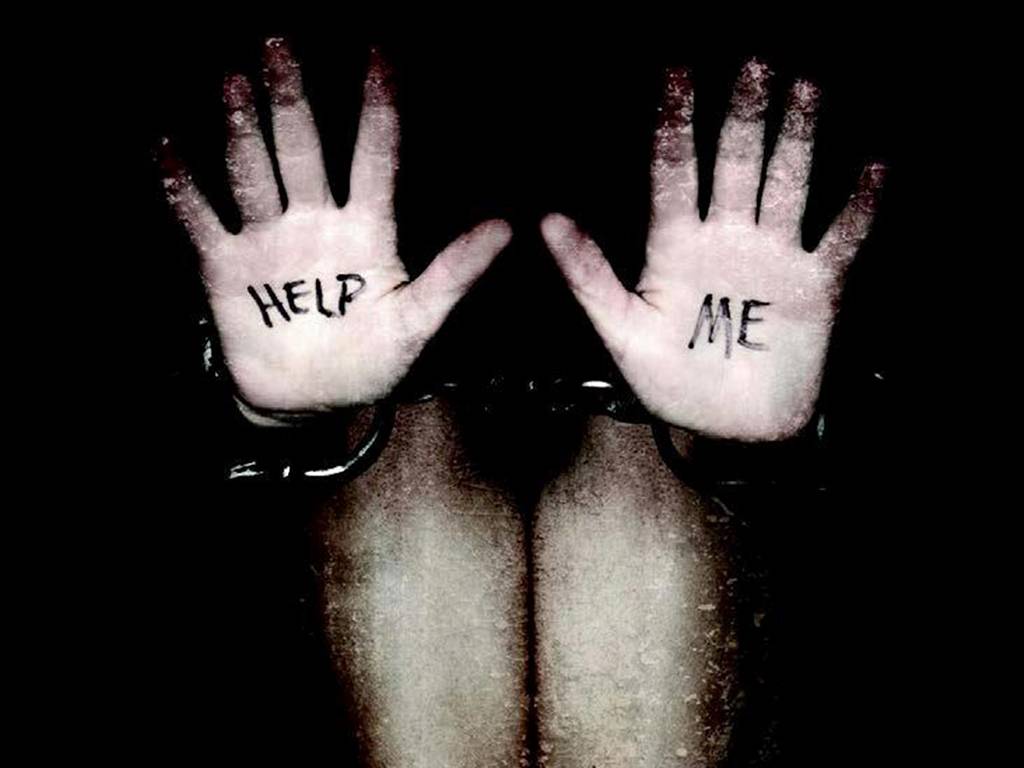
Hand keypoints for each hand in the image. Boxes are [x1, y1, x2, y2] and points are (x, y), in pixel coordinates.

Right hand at [160, 39, 510, 423]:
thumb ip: (455, 273)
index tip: (379, 57)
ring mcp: (269, 241)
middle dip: (292, 101)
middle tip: (280, 46)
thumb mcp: (418, 320)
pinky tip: (168, 150)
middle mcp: (315, 222)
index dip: (377, 109)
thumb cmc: (370, 361)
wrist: (309, 403)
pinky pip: (201, 221)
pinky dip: (184, 189)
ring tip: (235, 85)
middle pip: (303, 150)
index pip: (373, 157)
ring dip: (243, 131)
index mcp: (366, 229)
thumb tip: (507, 226)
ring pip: (253, 174)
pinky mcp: (227, 267)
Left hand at [541, 60, 884, 439]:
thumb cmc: (671, 381)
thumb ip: (588, 276)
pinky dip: (858, 209)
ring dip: (797, 141)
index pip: (673, 172)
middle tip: (753, 64)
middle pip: (735, 165)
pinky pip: (841, 240)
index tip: (676, 75)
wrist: (730, 429)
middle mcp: (726, 238)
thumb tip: (547, 220)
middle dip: (742, 117)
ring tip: (807, 90)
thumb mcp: (620, 331)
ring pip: (787, 186)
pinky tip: (873, 169)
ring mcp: (773, 257)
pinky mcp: (816, 286)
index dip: (674, 125)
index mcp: (675, 245)